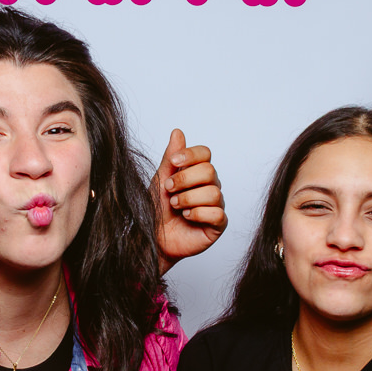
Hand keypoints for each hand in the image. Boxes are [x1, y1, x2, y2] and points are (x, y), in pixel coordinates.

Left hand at [152, 128, 225, 272]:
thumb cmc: (157, 210)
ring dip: (188, 198)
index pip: (205, 154)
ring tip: (174, 206)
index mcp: (197, 173)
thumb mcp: (161, 180)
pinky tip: (185, 217)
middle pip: (209, 171)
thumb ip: (170, 158)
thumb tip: (178, 132)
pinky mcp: (218, 224)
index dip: (190, 155)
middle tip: (168, 190)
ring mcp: (216, 205)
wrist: (153, 237)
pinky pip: (217, 213)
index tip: (173, 162)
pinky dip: (197, 213)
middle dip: (184, 180)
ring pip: (213, 192)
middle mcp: (210, 186)